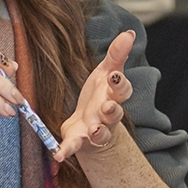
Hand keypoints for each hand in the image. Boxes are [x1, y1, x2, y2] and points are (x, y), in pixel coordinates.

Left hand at [52, 30, 135, 163]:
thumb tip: (130, 32)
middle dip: (112, 110)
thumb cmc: (100, 95)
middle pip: (115, 113)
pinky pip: (74, 147)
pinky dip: (66, 151)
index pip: (121, 89)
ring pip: (100, 133)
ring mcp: (95, 129)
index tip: (114, 76)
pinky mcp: (79, 140)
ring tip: (94, 131)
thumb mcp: (105, 72)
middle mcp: (107, 115)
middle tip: (108, 106)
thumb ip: (116, 55)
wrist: (90, 126)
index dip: (119, 83)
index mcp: (113, 95)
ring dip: (98, 132)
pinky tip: (57, 155)